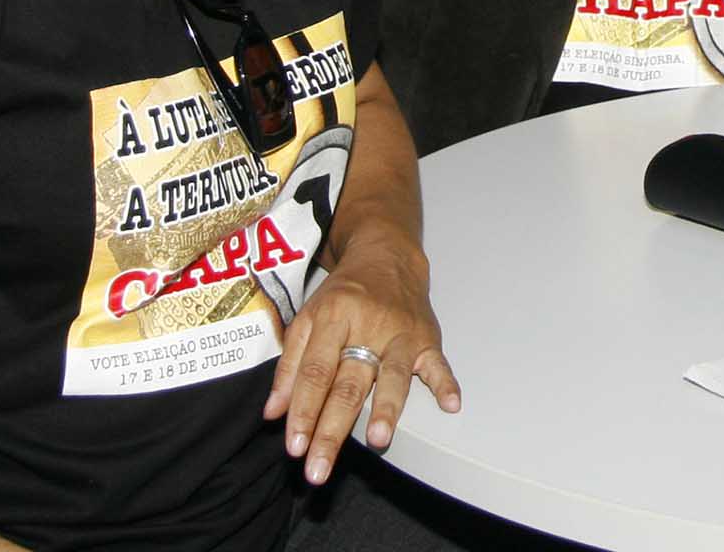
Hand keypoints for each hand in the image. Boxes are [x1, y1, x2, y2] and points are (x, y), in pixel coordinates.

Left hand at [264, 239, 460, 484]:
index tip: (294, 446)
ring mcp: (401, 333)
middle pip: (349, 384)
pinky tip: (449, 404)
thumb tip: (273, 413)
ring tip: (378, 439)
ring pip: (392, 375)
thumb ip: (290, 365)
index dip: (302, 411)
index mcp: (333, 317)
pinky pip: (438, 362)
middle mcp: (368, 326)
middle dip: (332, 430)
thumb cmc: (344, 293)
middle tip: (320, 467)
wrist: (387, 256)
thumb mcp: (308, 317)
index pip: (315, 373)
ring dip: (386, 408)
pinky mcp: (427, 338)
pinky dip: (446, 383)